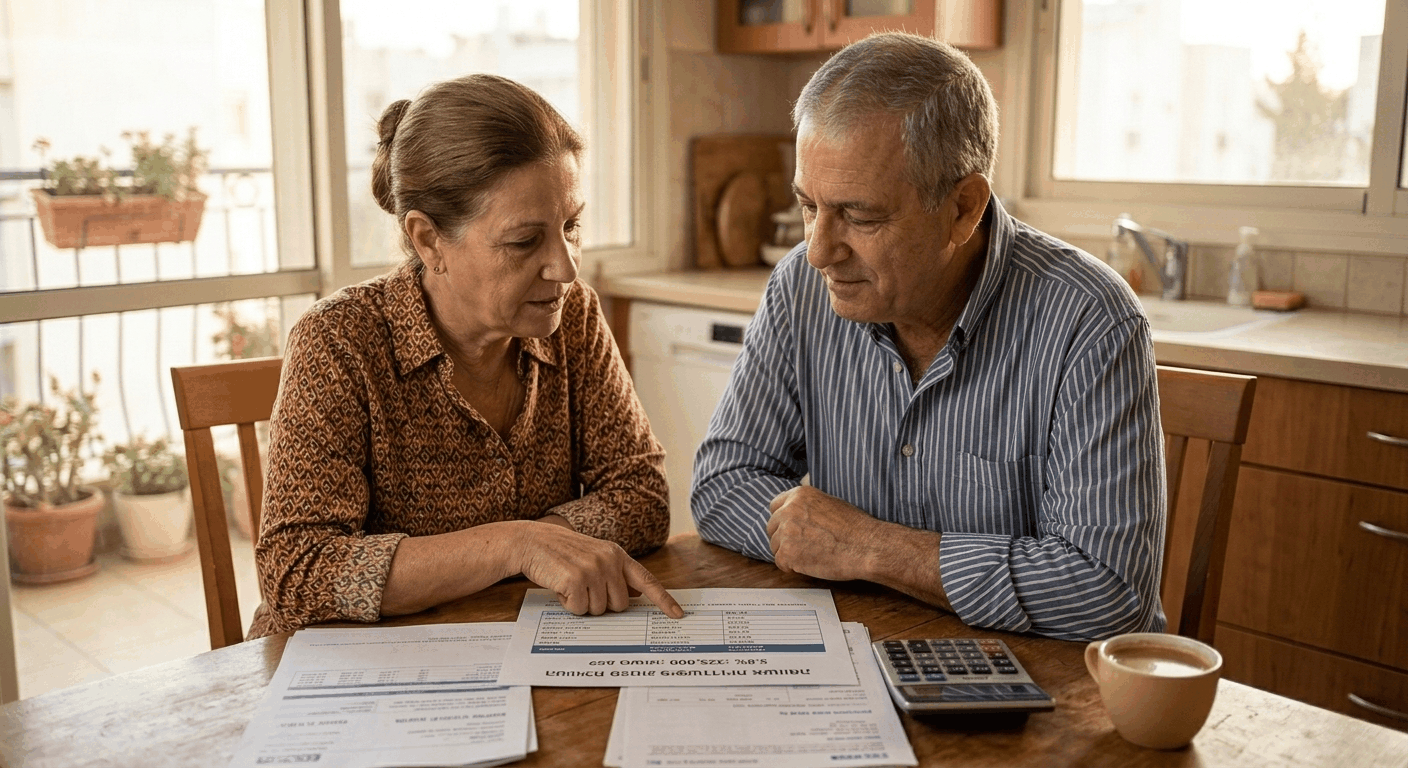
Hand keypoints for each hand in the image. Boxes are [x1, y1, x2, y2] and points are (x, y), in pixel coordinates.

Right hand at [513, 521, 684, 618]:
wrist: (531, 541)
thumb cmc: (562, 553)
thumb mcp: (595, 557)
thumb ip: (616, 574)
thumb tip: (638, 595)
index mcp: (617, 555)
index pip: (646, 580)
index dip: (663, 599)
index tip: (678, 614)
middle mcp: (609, 560)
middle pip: (620, 605)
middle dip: (601, 604)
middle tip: (583, 588)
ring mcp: (593, 569)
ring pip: (599, 610)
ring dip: (582, 604)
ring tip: (568, 584)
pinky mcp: (575, 579)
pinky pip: (579, 609)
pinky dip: (567, 604)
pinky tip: (559, 586)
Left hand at [765, 486, 882, 580]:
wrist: (866, 546)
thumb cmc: (855, 528)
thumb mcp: (829, 503)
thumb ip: (807, 506)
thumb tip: (797, 514)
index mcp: (799, 495)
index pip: (775, 506)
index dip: (782, 520)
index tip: (790, 530)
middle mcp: (789, 510)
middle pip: (772, 527)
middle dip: (784, 538)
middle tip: (803, 547)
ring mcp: (786, 531)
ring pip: (775, 546)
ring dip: (788, 553)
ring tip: (811, 555)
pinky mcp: (787, 553)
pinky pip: (780, 563)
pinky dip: (792, 567)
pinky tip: (810, 564)